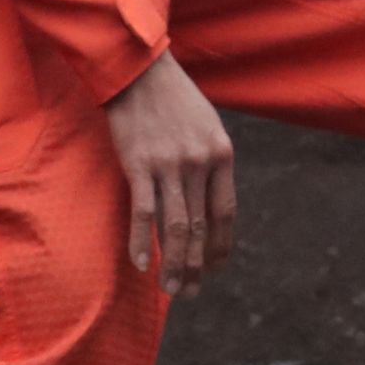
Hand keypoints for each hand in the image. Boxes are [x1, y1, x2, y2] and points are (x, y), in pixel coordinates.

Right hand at [103, 54, 234, 293]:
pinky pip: (144, 212)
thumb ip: (212, 162)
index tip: (215, 269)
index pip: (225, 213)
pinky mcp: (139, 164)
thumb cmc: (174, 99)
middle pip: (201, 227)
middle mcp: (200, 164)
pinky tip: (142, 265)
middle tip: (190, 292)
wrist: (140, 71)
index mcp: (222, 155)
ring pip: (176, 227)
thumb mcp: (207, 126)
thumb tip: (211, 199)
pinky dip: (142, 241)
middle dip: (197, 265)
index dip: (220, 246)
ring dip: (174, 263)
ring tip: (171, 290)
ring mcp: (170, 165)